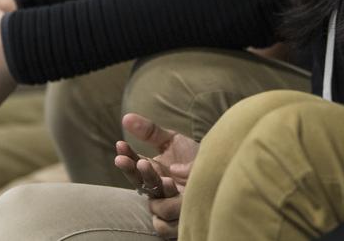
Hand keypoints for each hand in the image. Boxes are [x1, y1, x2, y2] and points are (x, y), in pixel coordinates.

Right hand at [113, 113, 198, 238]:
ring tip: (170, 181)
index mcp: (153, 170)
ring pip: (155, 206)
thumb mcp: (172, 140)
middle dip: (136, 173)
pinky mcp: (178, 221)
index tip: (120, 144)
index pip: (134, 164)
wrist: (223, 170)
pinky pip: (165, 226)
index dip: (127, 155)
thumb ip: (150, 131)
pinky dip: (170, 214)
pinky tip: (179, 199)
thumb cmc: (194, 157)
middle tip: (140, 162)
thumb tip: (125, 117)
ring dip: (160, 193)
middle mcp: (157, 189)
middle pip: (139, 185)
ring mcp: (168, 206)